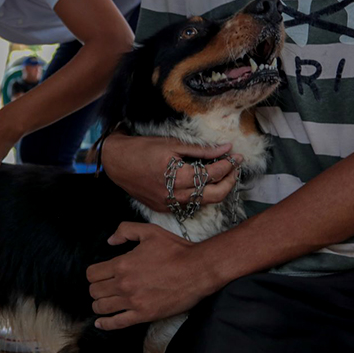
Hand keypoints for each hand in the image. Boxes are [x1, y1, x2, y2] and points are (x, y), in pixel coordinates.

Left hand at [86, 222, 223, 329]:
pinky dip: (106, 324)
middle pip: (94, 291)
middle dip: (96, 289)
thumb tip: (110, 241)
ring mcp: (133, 301)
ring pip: (101, 307)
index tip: (99, 275)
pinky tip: (100, 323)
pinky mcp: (144, 315)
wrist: (198, 270)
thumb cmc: (176, 250)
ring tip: (103, 303)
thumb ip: (125, 231)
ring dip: (99, 305)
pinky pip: (117, 323)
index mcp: (122, 264)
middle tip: (103, 288)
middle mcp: (123, 284)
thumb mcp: (149, 231)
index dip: (93, 274)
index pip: (92, 274)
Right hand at [101, 133, 241, 212]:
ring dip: (216, 189)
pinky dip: (199, 195)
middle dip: (229, 182)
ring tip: (221, 174)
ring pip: (203, 202)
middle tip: (234, 168)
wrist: (117, 162)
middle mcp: (175, 195)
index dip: (228, 165)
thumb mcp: (172, 144)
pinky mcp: (163, 208)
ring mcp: (169, 204)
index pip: (213, 174)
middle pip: (215, 196)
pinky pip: (188, 204)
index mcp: (178, 176)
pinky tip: (200, 183)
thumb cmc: (143, 149)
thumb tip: (225, 148)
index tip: (237, 156)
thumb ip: (201, 149)